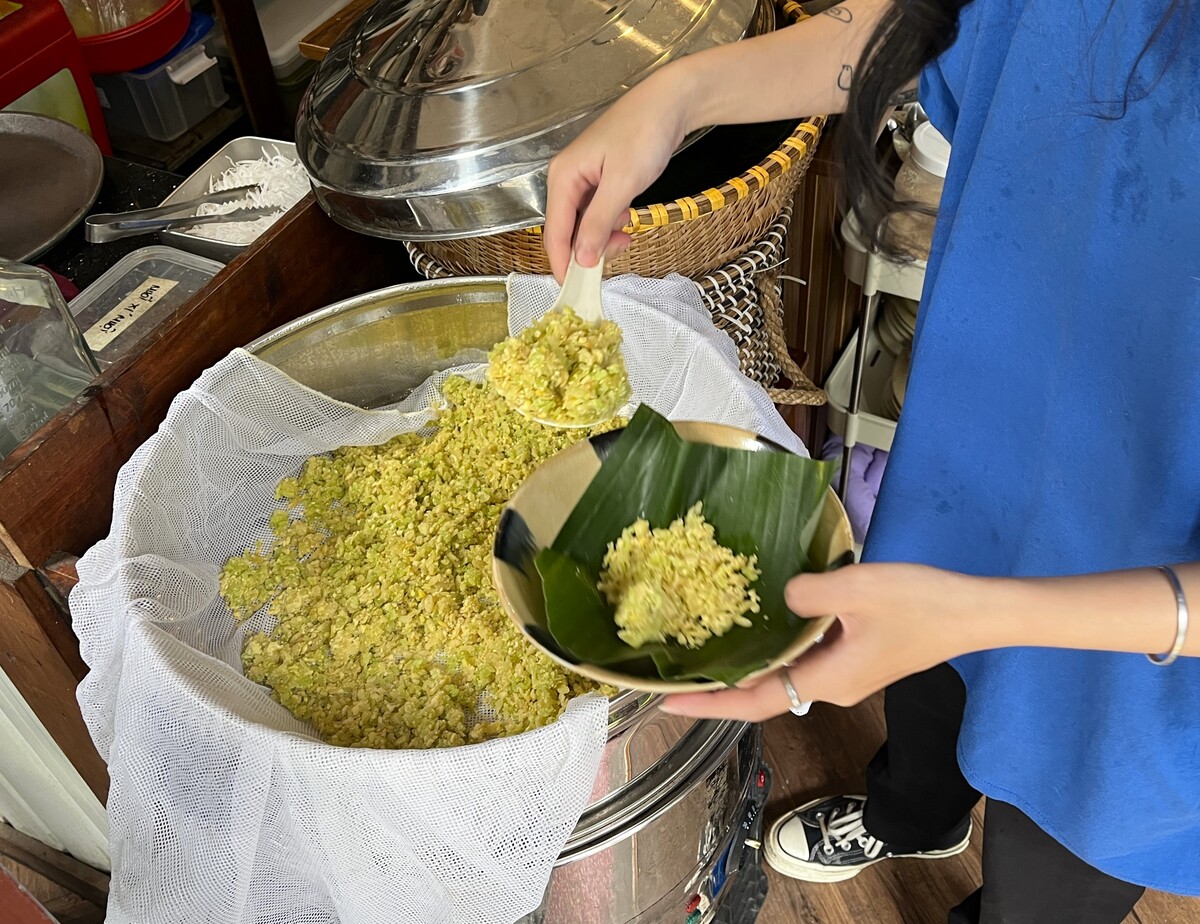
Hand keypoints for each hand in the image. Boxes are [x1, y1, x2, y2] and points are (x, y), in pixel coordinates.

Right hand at [544, 66, 695, 280]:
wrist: (672, 102)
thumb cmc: (645, 133)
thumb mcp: (622, 183)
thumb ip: (599, 223)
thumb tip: (582, 259)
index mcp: (563, 176)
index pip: (554, 231)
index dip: (563, 262)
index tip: (574, 289)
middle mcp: (567, 178)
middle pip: (567, 230)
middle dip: (587, 250)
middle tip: (617, 255)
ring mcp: (584, 179)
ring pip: (584, 224)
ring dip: (602, 238)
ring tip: (627, 235)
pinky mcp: (601, 180)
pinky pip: (598, 213)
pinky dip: (611, 224)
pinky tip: (628, 220)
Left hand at [661, 564, 980, 720]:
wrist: (975, 612)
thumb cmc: (919, 604)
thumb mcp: (857, 590)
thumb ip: (808, 594)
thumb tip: (783, 598)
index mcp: (826, 681)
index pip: (753, 701)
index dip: (709, 704)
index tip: (668, 702)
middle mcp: (831, 687)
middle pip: (764, 692)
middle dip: (719, 685)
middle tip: (676, 668)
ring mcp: (846, 675)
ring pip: (785, 674)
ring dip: (747, 665)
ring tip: (706, 646)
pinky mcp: (858, 658)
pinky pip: (805, 659)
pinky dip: (776, 649)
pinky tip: (761, 624)